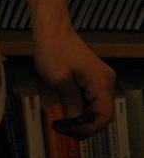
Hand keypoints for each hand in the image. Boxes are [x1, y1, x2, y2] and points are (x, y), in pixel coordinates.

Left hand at [33, 24, 115, 140]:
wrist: (51, 27)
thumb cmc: (53, 47)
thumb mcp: (58, 79)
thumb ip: (71, 103)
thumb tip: (76, 122)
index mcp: (101, 81)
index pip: (104, 117)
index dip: (87, 128)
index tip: (68, 130)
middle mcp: (105, 81)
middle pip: (101, 114)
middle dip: (82, 124)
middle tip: (62, 127)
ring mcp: (100, 78)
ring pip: (95, 108)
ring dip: (80, 116)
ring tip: (62, 120)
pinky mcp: (92, 76)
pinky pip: (90, 98)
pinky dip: (79, 106)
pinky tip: (66, 108)